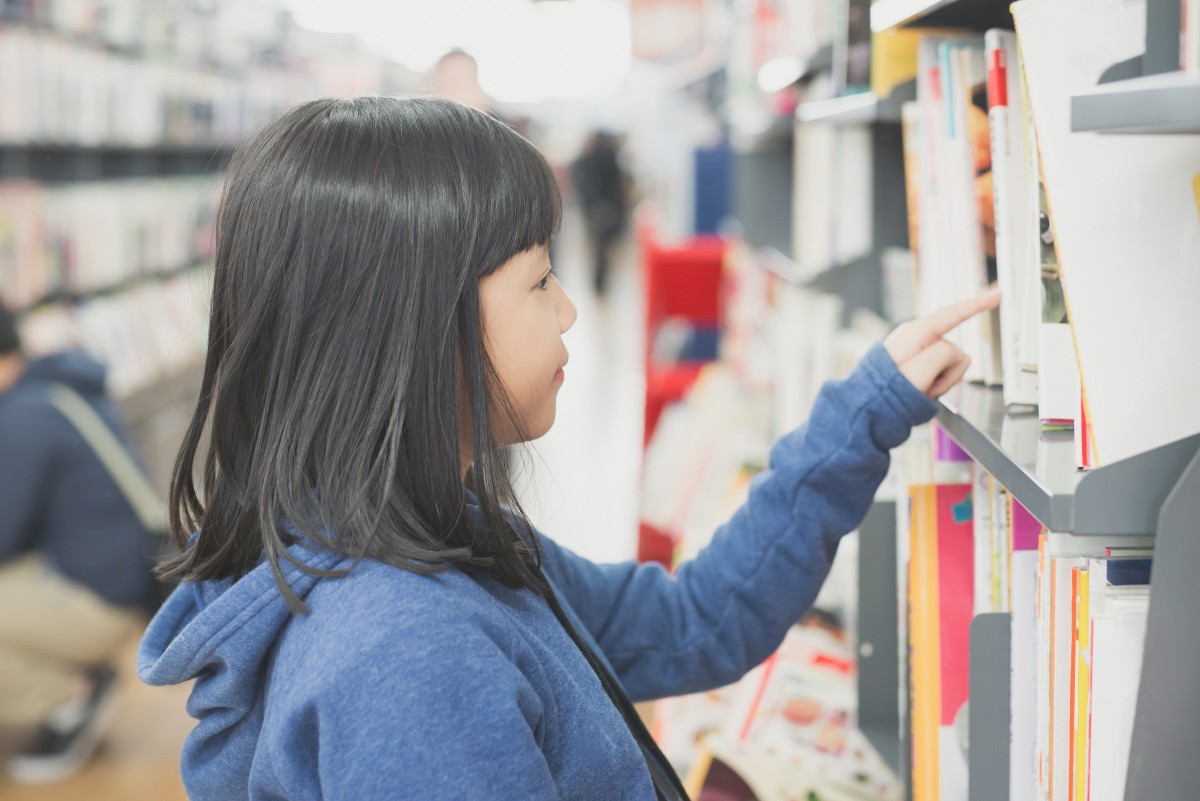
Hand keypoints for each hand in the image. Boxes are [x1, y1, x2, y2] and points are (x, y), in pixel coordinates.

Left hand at [884, 288, 1001, 398]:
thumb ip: (945, 354)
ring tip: (921, 390)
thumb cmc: (887, 391)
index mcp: (916, 333)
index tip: (997, 293)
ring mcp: (917, 350)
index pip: (954, 313)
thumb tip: (954, 353)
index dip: (978, 304)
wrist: (868, 409)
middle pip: (955, 351)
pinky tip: (920, 391)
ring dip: (941, 382)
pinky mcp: (917, 362)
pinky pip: (940, 372)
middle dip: (949, 374)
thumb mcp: (921, 370)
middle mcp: (917, 337)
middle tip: (927, 388)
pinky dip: (935, 385)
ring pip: (950, 365)